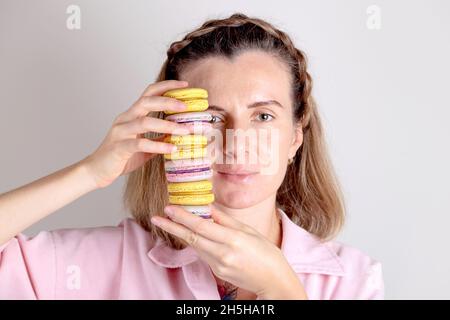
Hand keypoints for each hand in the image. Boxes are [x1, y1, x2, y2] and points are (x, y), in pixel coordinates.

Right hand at [80, 80, 192, 188]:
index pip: (149, 93)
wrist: (96, 171)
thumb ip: (158, 138)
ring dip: (167, 125)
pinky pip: (140, 144)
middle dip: (168, 101)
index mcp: (131, 115)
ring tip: (185, 130)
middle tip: (186, 106)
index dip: (166, 86)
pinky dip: (158, 145)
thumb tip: (179, 136)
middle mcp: (125, 119)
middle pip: (147, 101)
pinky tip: (172, 149)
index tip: (184, 85)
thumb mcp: (144, 146)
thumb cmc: (120, 157)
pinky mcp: (119, 147)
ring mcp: (120, 132)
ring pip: (145, 122)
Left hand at [151, 205, 307, 298]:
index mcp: (233, 239)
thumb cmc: (266, 252)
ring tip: (170, 221)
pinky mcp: (217, 273)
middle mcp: (223, 254)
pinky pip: (203, 254)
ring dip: (182, 234)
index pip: (201, 226)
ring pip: (195, 246)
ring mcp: (219, 265)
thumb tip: (208, 207)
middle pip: (191, 238)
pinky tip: (192, 234)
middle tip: (157, 216)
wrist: (273, 280)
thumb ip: (225, 219)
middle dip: (172, 226)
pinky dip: (196, 243)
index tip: (169, 208)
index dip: (183, 217)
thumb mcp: (248, 231)